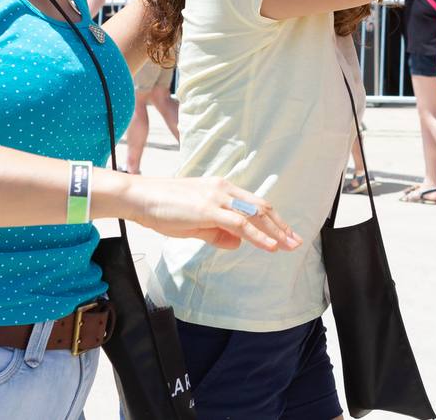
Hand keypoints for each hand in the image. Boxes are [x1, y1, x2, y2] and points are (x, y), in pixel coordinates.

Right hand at [129, 175, 301, 252]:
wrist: (139, 196)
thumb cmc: (162, 208)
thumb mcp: (194, 224)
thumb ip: (217, 233)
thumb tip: (238, 243)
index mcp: (221, 189)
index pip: (255, 204)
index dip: (273, 220)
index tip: (286, 234)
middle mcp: (223, 189)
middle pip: (261, 207)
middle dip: (281, 226)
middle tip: (296, 241)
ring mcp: (217, 197)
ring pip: (255, 214)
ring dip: (275, 231)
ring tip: (289, 245)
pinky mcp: (208, 209)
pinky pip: (240, 224)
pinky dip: (258, 236)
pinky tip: (269, 246)